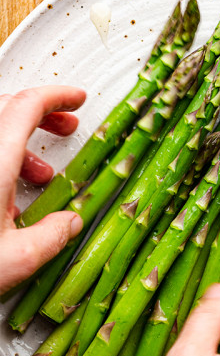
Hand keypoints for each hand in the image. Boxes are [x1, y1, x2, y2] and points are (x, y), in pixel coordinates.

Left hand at [0, 86, 85, 294]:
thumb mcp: (17, 258)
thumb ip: (52, 235)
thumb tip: (68, 224)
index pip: (27, 105)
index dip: (57, 96)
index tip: (76, 99)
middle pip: (4, 110)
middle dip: (39, 116)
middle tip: (64, 127)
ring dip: (17, 145)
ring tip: (39, 173)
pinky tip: (5, 198)